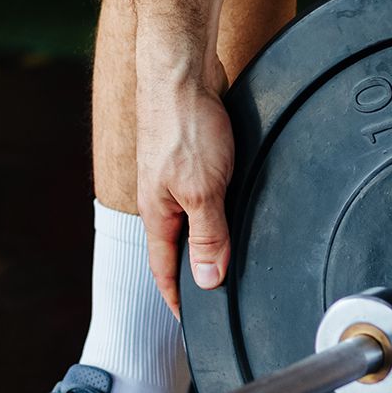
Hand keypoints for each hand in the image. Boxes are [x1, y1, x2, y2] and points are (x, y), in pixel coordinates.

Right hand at [135, 60, 233, 318]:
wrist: (182, 69)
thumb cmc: (186, 125)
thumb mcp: (203, 191)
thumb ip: (208, 237)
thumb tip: (207, 282)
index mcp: (158, 213)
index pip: (165, 269)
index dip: (178, 298)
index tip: (190, 323)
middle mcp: (162, 198)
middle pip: (178, 245)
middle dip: (195, 271)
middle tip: (216, 295)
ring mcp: (175, 175)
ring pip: (192, 217)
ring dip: (208, 238)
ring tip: (228, 258)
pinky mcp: (192, 154)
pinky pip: (203, 192)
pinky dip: (216, 208)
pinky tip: (233, 206)